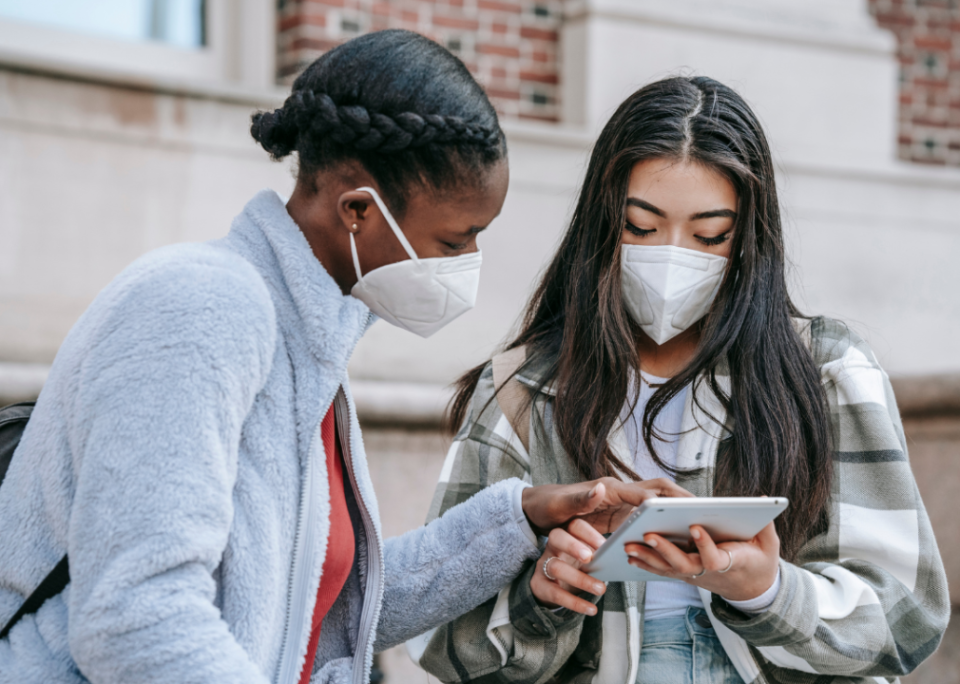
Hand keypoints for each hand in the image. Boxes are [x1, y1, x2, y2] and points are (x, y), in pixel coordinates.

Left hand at [521, 477, 693, 535]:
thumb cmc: (548, 505)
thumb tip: (600, 488)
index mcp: (610, 489)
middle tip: (707, 511)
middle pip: (658, 491)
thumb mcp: (560, 505)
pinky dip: (662, 524)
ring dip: (676, 511)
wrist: (538, 509)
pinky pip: (647, 518)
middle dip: (682, 498)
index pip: (645, 491)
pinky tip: (674, 540)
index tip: (687, 506)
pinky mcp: (620, 516)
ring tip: (701, 525)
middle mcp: (619, 493)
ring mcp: (621, 504)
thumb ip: (580, 499)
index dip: (667, 498)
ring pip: (656, 504)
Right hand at [530, 519, 606, 614]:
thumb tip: (618, 556)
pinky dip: (575, 603)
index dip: (588, 533)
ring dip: (580, 579)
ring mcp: (544, 565)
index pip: (574, 526)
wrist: (552, 588)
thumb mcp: (585, 558)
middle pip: (556, 537)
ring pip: (556, 567)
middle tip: (590, 559)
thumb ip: (598, 555)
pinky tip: (592, 609)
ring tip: (600, 589)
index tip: (604, 546)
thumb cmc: (575, 568)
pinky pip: (555, 593)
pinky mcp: (539, 586)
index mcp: (567, 535)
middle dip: (573, 546)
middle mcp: (552, 547)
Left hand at [623, 522, 779, 601]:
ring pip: (668, 569)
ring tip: (628, 545)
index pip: (715, 558)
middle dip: (665, 550)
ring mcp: (695, 575)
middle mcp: (708, 572)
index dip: (705, 545)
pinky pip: (663, 570)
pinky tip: (630, 555)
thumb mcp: (768, 544)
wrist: (751, 588)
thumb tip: (764, 499)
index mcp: (730, 563)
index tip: (695, 527)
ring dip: (647, 557)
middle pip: (684, 565)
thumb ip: (765, 524)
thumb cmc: (759, 560)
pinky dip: (646, 564)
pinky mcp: (685, 574)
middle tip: (648, 534)